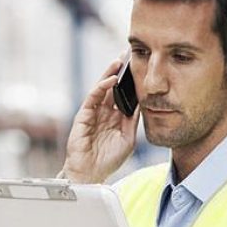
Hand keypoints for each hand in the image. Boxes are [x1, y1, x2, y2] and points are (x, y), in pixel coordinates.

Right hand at [61, 58, 139, 183]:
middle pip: (112, 86)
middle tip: (128, 53)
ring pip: (101, 88)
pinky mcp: (83, 116)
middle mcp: (104, 112)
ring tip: (119, 60)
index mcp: (115, 117)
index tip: (138, 66)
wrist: (91, 174)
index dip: (129, 80)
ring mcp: (93, 113)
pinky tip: (110, 80)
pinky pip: (92, 98)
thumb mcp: (128, 138)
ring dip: (110, 73)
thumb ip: (133, 121)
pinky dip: (101, 88)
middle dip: (119, 70)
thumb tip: (143, 102)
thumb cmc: (108, 159)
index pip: (123, 94)